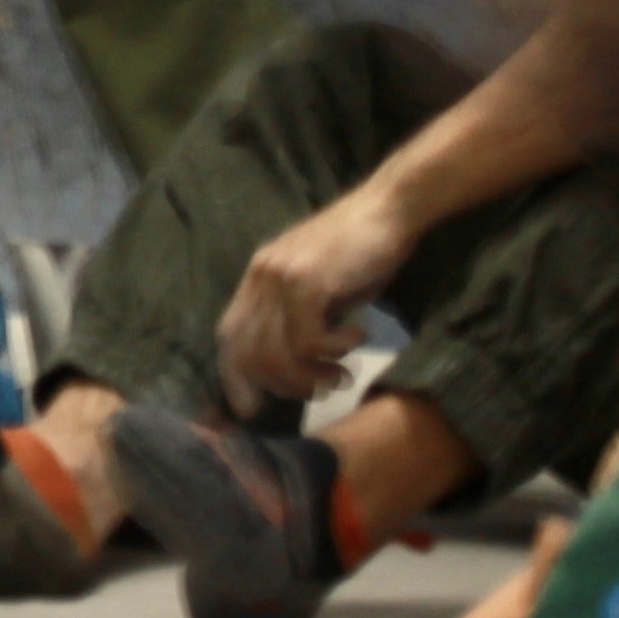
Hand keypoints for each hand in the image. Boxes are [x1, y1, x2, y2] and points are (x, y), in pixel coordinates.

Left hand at [215, 184, 409, 415]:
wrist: (389, 207)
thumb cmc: (360, 252)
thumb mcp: (321, 290)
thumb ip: (300, 320)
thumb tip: (293, 370)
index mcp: (258, 278)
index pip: (229, 336)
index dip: (236, 377)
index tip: (252, 409)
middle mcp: (261, 275)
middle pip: (249, 352)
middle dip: (280, 385)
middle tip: (317, 390)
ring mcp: (281, 276)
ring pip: (277, 354)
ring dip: (310, 377)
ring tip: (339, 376)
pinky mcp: (308, 281)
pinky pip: (307, 341)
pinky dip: (333, 351)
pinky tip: (357, 339)